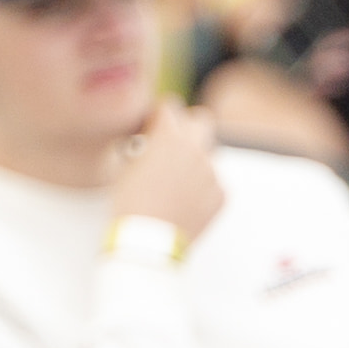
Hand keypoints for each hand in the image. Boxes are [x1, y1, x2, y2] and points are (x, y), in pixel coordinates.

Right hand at [106, 100, 225, 243]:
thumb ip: (145, 145)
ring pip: (208, 153)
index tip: (149, 128)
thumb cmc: (130, 202)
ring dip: (193, 159)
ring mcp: (212, 173)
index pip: (170, 106)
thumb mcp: (127, 164)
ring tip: (173, 180)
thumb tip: (149, 142)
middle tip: (170, 144)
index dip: (157, 116)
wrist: (148, 241)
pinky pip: (213, 181)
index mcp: (169, 137)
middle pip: (201, 120)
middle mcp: (196, 150)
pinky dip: (200, 186)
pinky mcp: (221, 194)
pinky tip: (182, 201)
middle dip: (187, 126)